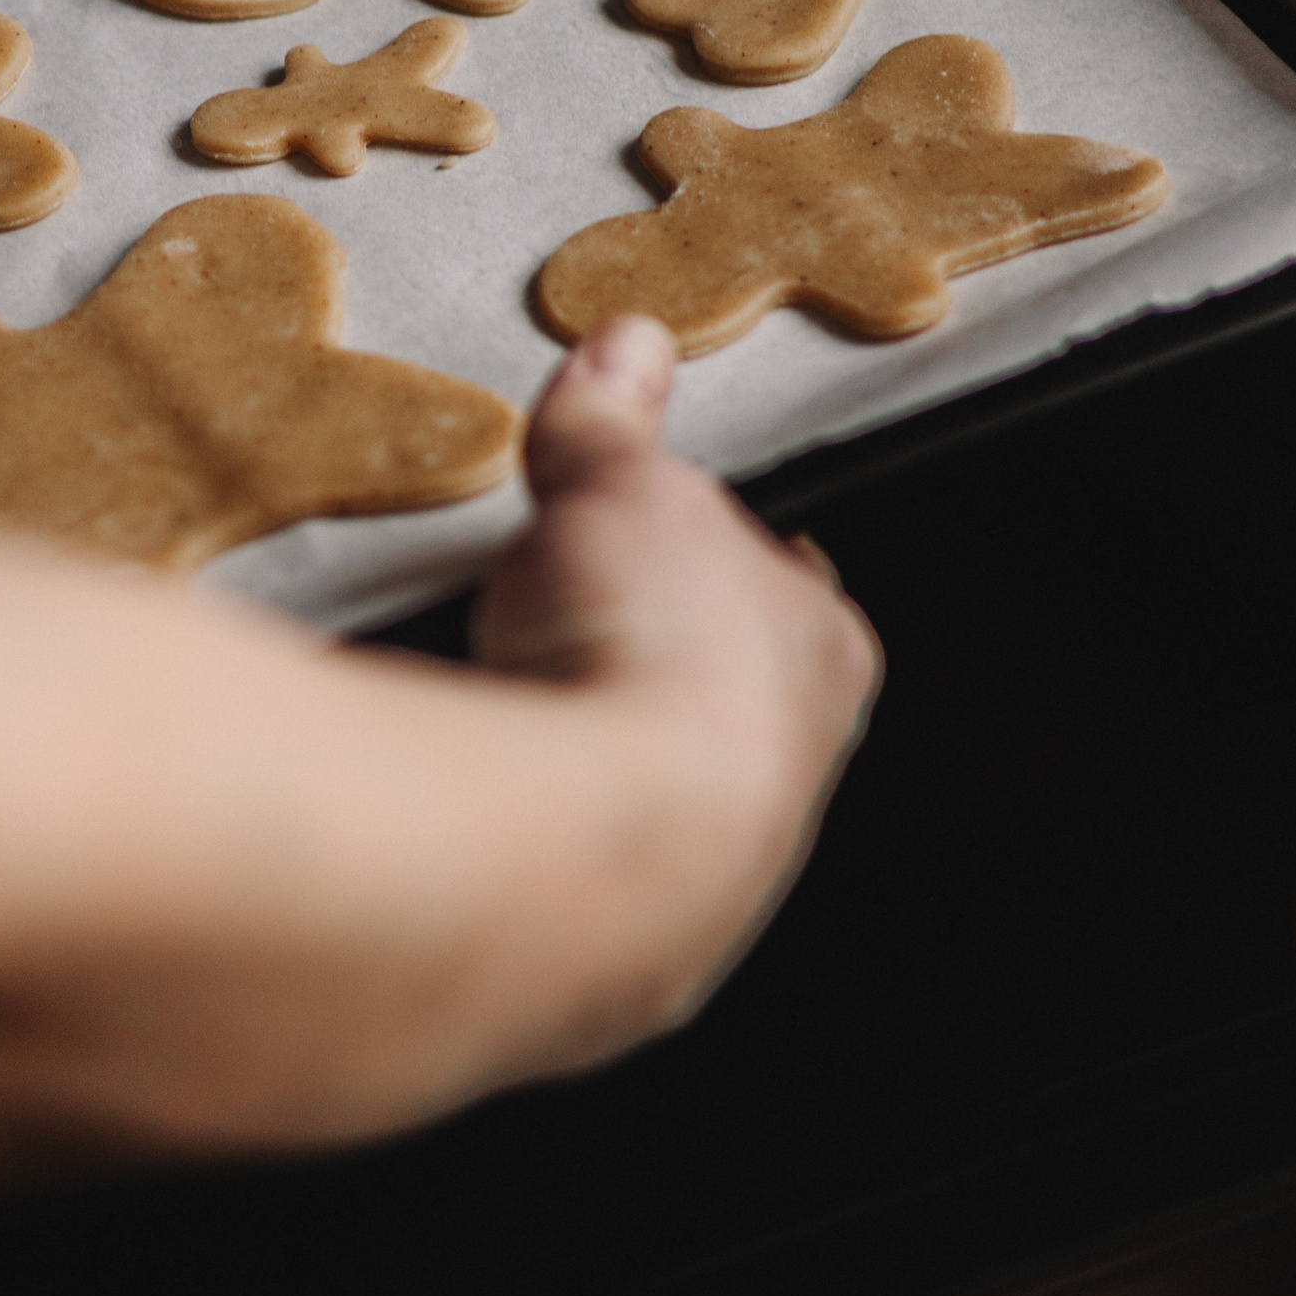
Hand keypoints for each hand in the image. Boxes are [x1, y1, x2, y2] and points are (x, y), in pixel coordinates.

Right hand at [478, 314, 880, 1013]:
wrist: (598, 839)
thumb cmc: (657, 659)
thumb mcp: (620, 487)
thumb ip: (613, 424)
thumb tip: (623, 350)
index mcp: (823, 650)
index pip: (781, 583)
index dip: (706, 550)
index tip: (639, 529)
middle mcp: (790, 773)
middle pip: (713, 694)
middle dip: (639, 658)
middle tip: (556, 616)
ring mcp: (709, 871)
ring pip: (645, 790)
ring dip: (583, 748)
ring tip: (501, 699)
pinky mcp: (618, 944)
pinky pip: (570, 859)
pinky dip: (524, 819)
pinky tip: (472, 790)